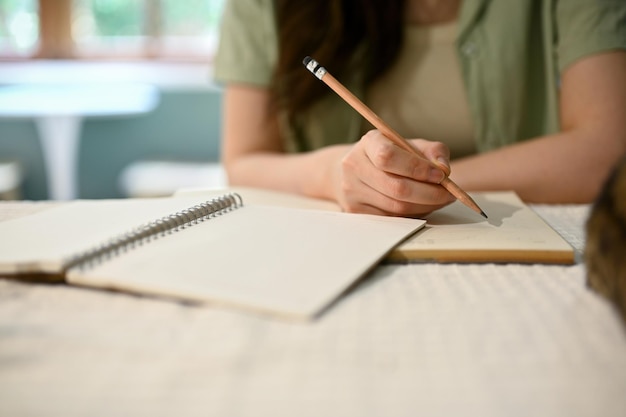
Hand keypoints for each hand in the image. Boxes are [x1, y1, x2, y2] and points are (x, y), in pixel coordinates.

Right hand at [333, 130, 455, 216]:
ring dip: (425, 206)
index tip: (441, 175)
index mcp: (368, 143)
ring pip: (396, 207)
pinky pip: (392, 219)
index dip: (417, 168)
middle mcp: (354, 166)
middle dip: (429, 194)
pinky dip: (413, 214)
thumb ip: (432, 151)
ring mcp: (352, 191)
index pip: (388, 157)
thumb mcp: (410, 145)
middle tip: (449, 194)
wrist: (356, 169)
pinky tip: (421, 206)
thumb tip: (444, 169)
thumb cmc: (391, 155)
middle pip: (395, 187)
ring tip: (439, 200)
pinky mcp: (355, 211)